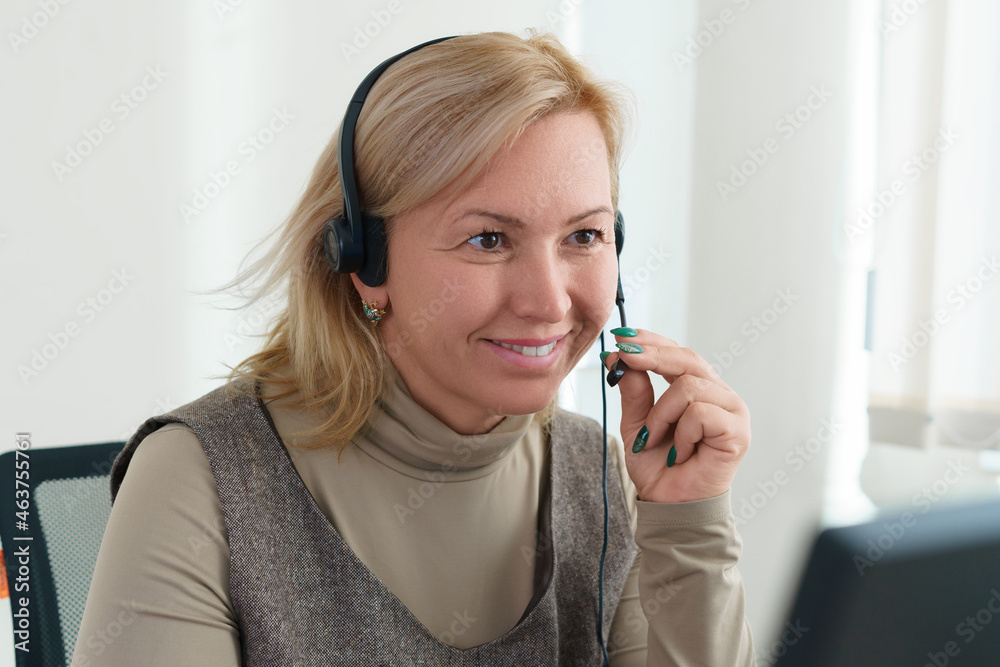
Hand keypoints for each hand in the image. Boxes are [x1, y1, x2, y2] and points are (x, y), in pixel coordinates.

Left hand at [603, 329, 750, 503]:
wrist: (668, 504)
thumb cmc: (658, 466)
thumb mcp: (636, 422)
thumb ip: (633, 390)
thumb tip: (618, 355)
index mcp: (699, 389)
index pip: (679, 353)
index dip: (653, 340)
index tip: (623, 336)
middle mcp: (719, 395)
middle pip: (687, 359)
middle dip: (651, 356)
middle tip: (623, 357)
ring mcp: (733, 411)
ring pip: (688, 387)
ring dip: (660, 415)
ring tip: (654, 440)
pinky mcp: (738, 432)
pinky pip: (700, 413)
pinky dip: (680, 433)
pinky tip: (679, 452)